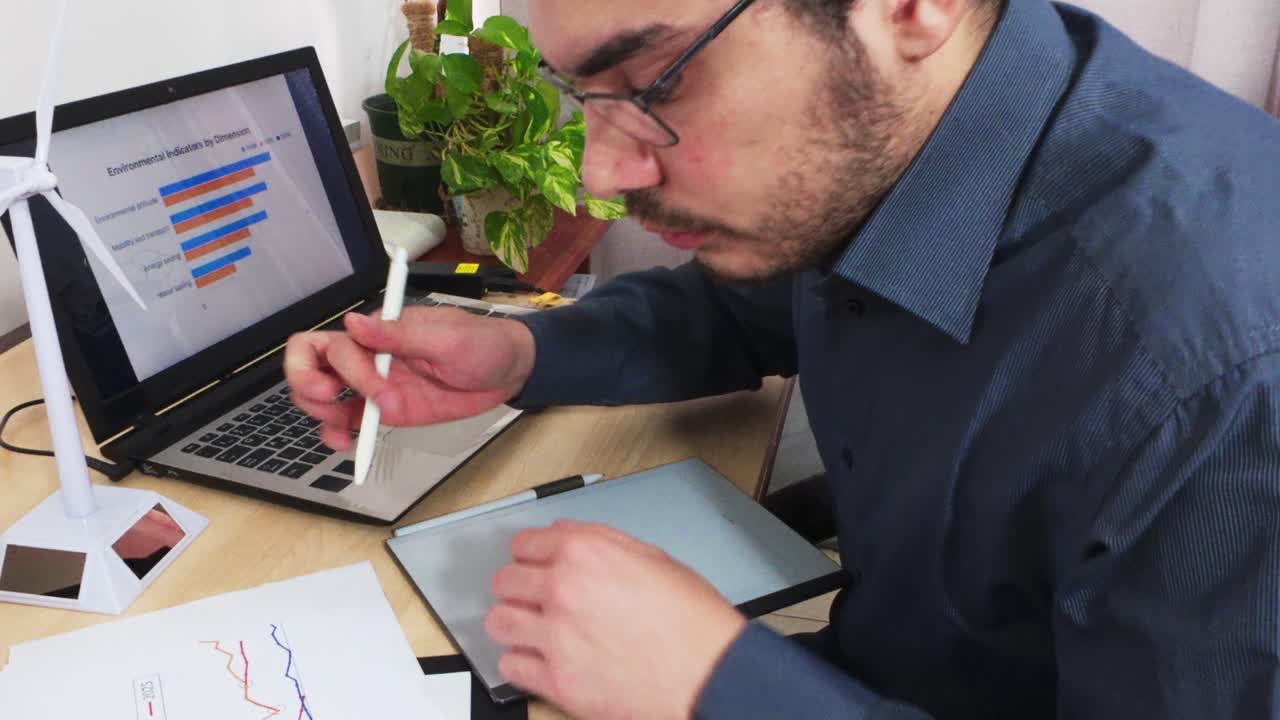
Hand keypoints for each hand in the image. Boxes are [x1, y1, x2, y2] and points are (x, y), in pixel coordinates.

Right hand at [283, 307, 535, 449]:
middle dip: (309, 386)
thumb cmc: (482, 344)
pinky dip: (337, 432)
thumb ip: (400, 336)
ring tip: (344, 430)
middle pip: (312, 365)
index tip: (365, 387)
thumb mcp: (447, 338)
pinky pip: (349, 420)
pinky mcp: (386, 410)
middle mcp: (370, 356)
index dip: (340, 367)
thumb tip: (356, 322)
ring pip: (321, 395)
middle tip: (335, 404)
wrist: (509, 372)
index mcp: (381, 332)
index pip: (333, 343)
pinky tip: (346, 443)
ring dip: (319, 412)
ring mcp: (375, 385)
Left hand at [486, 520, 747, 719]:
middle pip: (505, 581)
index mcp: (587, 553)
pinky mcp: (557, 681)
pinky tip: (538, 659)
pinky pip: (510, 667)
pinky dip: (520, 663)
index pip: (525, 543)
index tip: (531, 561)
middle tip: (531, 596)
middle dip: (517, 586)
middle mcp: (564, 590)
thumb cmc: (694, 622)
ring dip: (512, 622)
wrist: (711, 677)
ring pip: (498, 622)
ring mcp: (556, 638)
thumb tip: (567, 534)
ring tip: (529, 628)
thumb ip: (604, 542)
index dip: (529, 553)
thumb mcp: (656, 559)